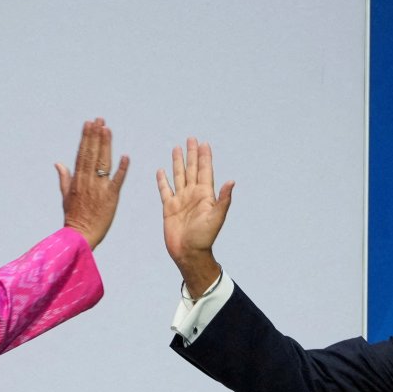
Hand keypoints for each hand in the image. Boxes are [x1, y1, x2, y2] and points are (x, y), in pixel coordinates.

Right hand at [57, 118, 128, 248]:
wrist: (81, 236)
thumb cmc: (73, 217)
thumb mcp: (66, 197)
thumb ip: (64, 178)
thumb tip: (58, 163)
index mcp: (77, 180)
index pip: (81, 154)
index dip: (86, 138)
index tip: (88, 124)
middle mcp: (88, 181)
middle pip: (92, 154)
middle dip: (95, 136)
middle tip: (100, 120)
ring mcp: (99, 189)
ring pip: (103, 162)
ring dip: (105, 145)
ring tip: (107, 129)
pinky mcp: (111, 198)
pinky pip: (117, 181)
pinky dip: (121, 168)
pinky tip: (125, 156)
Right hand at [157, 138, 233, 295]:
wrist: (188, 253)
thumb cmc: (204, 237)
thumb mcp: (216, 217)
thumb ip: (223, 199)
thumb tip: (232, 181)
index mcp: (205, 195)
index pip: (205, 171)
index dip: (204, 157)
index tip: (204, 143)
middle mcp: (193, 194)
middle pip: (192, 169)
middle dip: (192, 154)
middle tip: (191, 139)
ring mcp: (180, 200)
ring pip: (178, 176)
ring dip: (178, 162)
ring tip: (176, 148)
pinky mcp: (169, 207)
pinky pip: (165, 190)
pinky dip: (162, 180)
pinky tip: (160, 170)